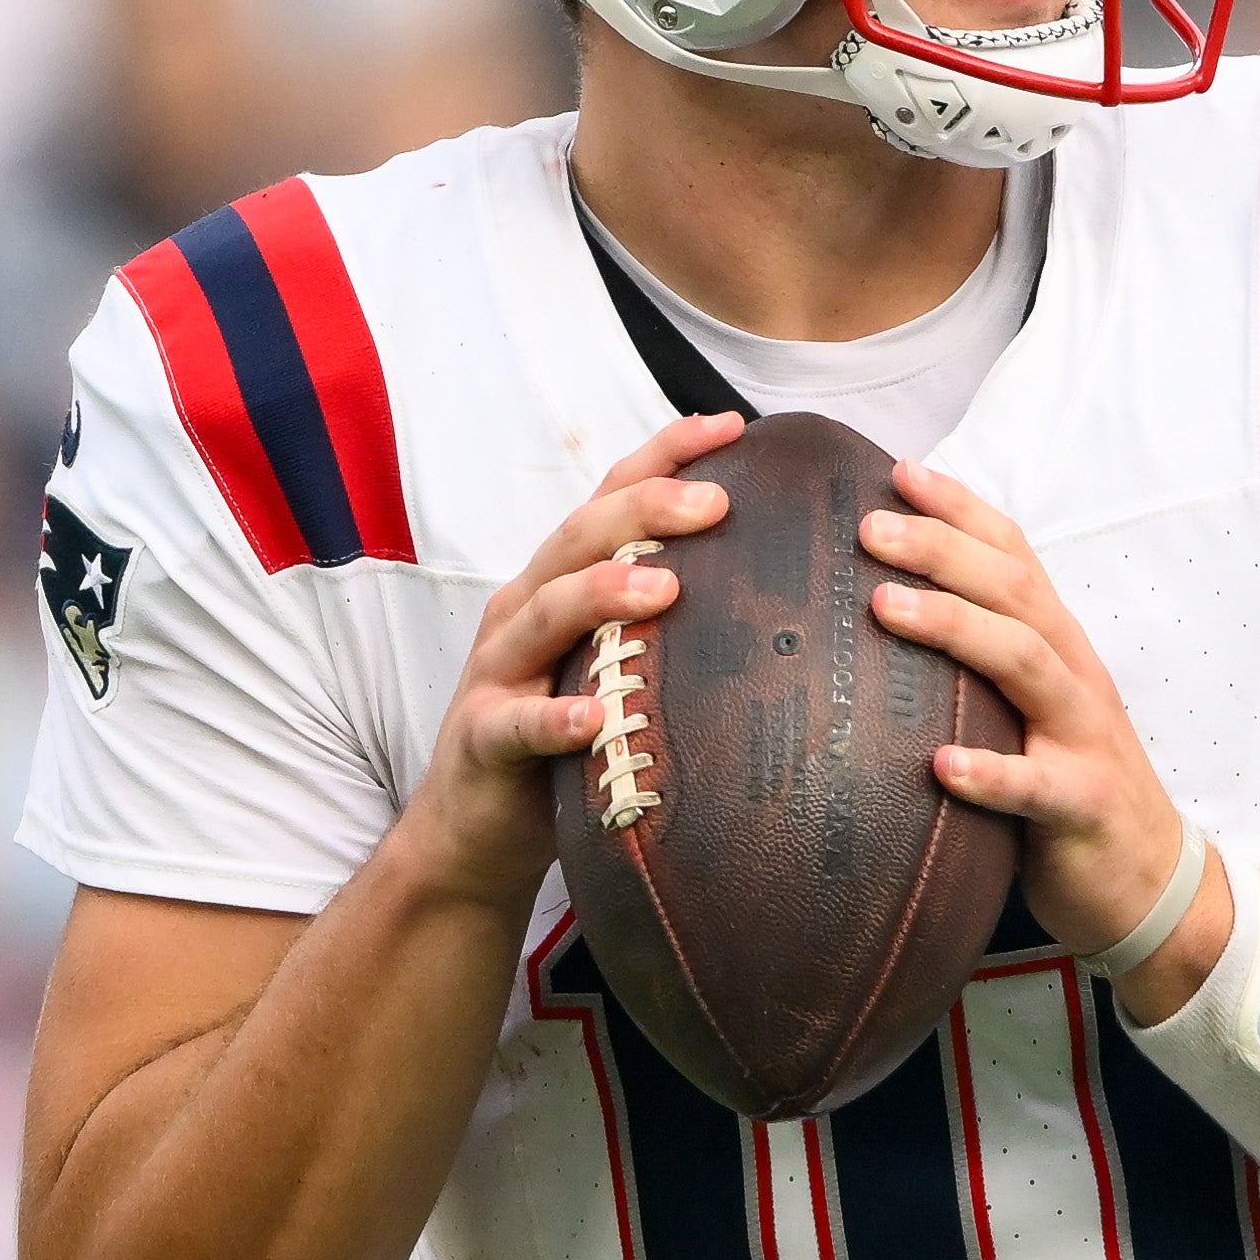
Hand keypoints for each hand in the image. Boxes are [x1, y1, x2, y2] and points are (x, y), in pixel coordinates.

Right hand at [397, 413, 748, 914]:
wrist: (475, 832)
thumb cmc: (568, 742)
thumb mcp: (620, 667)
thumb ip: (672, 625)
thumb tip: (784, 593)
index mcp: (562, 582)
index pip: (612, 499)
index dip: (665, 455)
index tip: (733, 426)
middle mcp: (525, 609)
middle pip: (581, 539)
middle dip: (646, 509)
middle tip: (716, 502)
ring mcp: (498, 671)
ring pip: (545, 612)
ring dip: (603, 592)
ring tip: (665, 586)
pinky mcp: (482, 739)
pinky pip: (517, 724)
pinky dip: (553, 717)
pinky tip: (592, 716)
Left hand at [862, 461, 1225, 1006]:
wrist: (1151, 884)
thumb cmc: (1069, 786)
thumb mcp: (1031, 711)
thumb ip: (983, 665)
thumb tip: (886, 617)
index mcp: (1060, 647)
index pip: (1015, 558)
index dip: (963, 511)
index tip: (897, 472)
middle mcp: (1076, 677)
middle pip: (1015, 593)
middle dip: (943, 552)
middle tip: (869, 529)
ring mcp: (1085, 738)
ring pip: (1027, 664)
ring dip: (956, 630)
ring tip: (885, 608)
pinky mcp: (1084, 806)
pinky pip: (1037, 785)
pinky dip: (991, 773)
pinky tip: (941, 767)